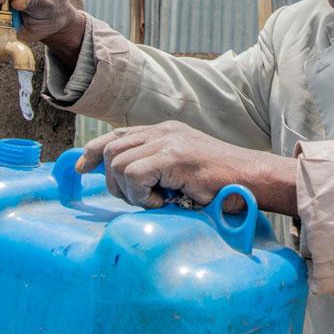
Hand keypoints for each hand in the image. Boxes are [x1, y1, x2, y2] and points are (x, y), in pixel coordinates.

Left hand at [75, 121, 297, 214]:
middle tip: (137, 200)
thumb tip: (125, 180)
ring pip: (119, 162)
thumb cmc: (222, 184)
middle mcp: (163, 131)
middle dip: (112, 180)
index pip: (117, 135)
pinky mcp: (173, 157)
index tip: (81, 168)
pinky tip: (162, 201)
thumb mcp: (182, 171)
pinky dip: (141, 194)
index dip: (94, 151)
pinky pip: (134, 174)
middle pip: (111, 149)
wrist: (252, 180)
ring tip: (154, 201)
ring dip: (130, 191)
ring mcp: (168, 141)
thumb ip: (157, 167)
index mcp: (165, 131)